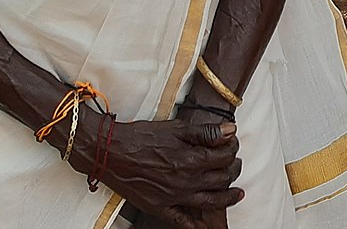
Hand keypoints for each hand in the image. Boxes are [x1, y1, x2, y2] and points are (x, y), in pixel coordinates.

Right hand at [79, 113, 241, 228]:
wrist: (109, 152)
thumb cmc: (141, 137)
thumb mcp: (176, 128)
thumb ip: (205, 132)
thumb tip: (231, 132)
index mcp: (191, 159)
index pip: (224, 157)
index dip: (232, 150)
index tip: (232, 146)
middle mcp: (186, 181)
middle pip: (221, 179)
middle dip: (233, 171)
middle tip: (235, 165)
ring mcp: (173, 197)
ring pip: (210, 202)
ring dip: (227, 198)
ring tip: (237, 194)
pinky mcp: (159, 207)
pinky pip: (182, 221)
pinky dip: (197, 225)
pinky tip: (206, 225)